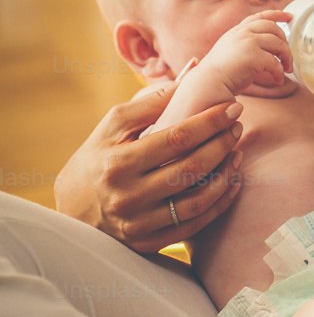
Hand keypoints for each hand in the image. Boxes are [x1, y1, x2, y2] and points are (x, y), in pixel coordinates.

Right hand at [53, 81, 245, 253]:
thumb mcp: (113, 125)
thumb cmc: (97, 157)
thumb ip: (151, 101)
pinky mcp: (148, 243)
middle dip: (222, 143)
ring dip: (226, 174)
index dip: (210, 122)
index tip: (232, 107)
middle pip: (191, 168)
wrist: (72, 209)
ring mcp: (139, 224)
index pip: (177, 139)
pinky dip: (219, 203)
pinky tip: (232, 182)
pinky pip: (194, 225)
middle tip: (238, 127)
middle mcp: (128, 196)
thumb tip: (191, 74)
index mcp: (118, 162)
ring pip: (197, 200)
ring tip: (237, 152)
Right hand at [199, 11, 292, 97]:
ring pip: (279, 44)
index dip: (277, 14)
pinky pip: (275, 63)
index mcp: (237, 31)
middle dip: (285, 42)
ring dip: (287, 58)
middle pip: (274, 29)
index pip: (260, 17)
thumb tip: (268, 52)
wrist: (208, 83)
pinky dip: (279, 73)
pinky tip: (278, 80)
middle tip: (288, 57)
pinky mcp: (253, 56)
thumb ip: (246, 45)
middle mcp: (243, 33)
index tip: (289, 17)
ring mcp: (248, 42)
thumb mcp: (232, 51)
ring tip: (287, 69)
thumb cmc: (220, 73)